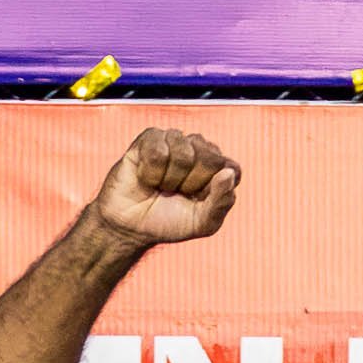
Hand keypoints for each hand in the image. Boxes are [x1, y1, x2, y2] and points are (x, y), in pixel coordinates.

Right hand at [94, 124, 241, 245]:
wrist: (130, 225)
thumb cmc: (169, 223)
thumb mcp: (203, 223)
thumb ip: (221, 202)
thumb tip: (228, 173)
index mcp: (219, 169)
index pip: (232, 169)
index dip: (214, 189)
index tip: (198, 201)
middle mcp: (200, 149)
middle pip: (210, 158)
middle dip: (191, 184)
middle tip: (176, 193)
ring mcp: (176, 140)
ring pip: (183, 153)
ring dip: (169, 179)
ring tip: (160, 185)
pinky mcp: (151, 137)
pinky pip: (158, 151)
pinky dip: (150, 172)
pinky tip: (146, 177)